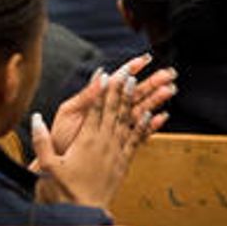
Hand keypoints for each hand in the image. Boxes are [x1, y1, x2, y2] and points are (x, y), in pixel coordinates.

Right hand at [29, 77, 147, 210]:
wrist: (84, 213)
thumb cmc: (63, 191)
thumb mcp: (47, 165)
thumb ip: (41, 140)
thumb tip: (35, 117)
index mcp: (86, 141)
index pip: (95, 110)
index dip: (100, 90)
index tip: (105, 74)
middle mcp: (104, 143)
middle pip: (114, 110)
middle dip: (120, 88)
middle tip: (128, 71)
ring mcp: (117, 152)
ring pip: (127, 121)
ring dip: (134, 101)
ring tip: (140, 84)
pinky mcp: (124, 163)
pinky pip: (137, 140)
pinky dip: (144, 126)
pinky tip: (150, 114)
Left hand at [49, 54, 174, 153]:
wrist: (57, 165)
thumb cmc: (60, 139)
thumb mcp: (70, 112)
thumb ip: (87, 95)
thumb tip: (101, 73)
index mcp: (97, 102)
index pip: (118, 81)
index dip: (132, 69)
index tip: (146, 59)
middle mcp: (110, 113)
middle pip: (135, 94)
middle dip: (153, 83)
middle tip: (169, 73)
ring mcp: (116, 129)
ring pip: (141, 111)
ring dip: (156, 100)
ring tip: (170, 90)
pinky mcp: (120, 145)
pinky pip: (139, 134)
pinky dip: (151, 126)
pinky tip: (162, 117)